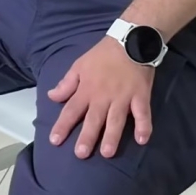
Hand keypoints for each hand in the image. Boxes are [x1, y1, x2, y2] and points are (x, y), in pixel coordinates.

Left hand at [48, 36, 154, 159]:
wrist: (131, 40)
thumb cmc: (103, 54)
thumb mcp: (79, 65)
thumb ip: (66, 83)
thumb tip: (52, 97)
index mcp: (87, 89)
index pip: (71, 110)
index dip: (63, 126)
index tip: (55, 141)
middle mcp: (103, 96)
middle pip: (94, 119)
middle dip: (87, 137)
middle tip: (81, 154)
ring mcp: (123, 96)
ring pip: (116, 119)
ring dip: (112, 136)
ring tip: (107, 153)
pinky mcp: (141, 95)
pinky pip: (143, 113)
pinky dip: (144, 126)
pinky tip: (142, 140)